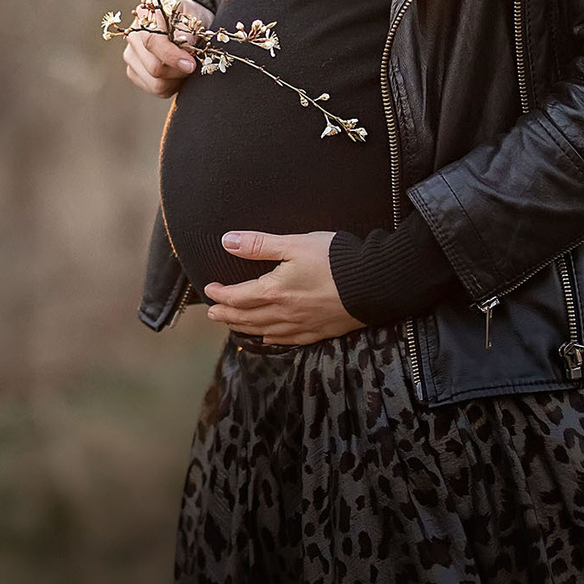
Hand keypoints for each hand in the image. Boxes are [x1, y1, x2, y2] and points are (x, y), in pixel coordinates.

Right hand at [121, 0, 209, 97]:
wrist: (183, 18)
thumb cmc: (188, 15)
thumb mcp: (193, 17)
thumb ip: (188, 34)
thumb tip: (186, 51)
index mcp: (145, 17)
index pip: (153, 42)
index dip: (173, 57)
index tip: (191, 65)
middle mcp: (133, 37)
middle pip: (154, 68)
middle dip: (179, 71)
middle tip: (193, 64)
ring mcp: (131, 56)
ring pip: (155, 84)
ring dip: (176, 81)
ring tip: (185, 68)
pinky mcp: (133, 72)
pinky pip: (155, 90)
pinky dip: (170, 86)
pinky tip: (176, 74)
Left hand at [203, 230, 364, 345]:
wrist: (374, 283)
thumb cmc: (335, 259)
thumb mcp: (294, 244)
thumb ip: (259, 245)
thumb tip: (227, 241)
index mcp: (275, 291)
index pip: (238, 297)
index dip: (221, 294)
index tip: (210, 290)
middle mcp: (285, 313)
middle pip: (247, 318)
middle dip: (227, 314)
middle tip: (213, 313)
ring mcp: (302, 325)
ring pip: (264, 331)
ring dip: (244, 328)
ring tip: (232, 325)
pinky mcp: (319, 331)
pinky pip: (287, 341)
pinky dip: (271, 340)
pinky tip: (268, 339)